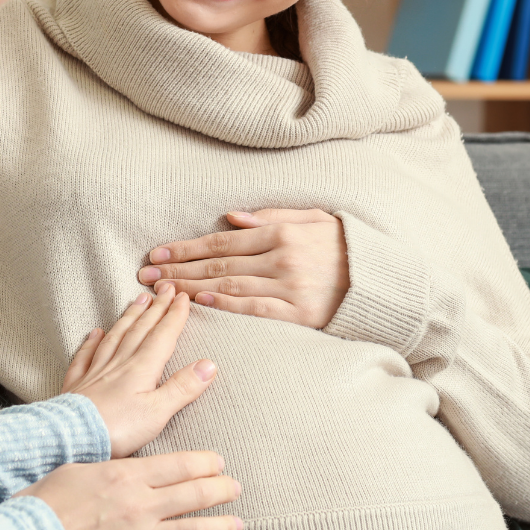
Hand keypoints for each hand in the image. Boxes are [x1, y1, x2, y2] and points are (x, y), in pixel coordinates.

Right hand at [15, 451, 241, 529]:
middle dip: (220, 490)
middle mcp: (140, 508)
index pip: (179, 465)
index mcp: (127, 476)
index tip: (219, 462)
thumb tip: (133, 467)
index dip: (204, 462)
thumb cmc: (49, 500)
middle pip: (192, 495)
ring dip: (220, 527)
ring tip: (237, 524)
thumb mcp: (82, 469)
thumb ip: (114, 468)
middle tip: (236, 487)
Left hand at [63, 285, 216, 457]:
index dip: (174, 316)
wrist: (72, 438)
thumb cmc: (117, 429)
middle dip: (155, 308)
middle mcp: (119, 363)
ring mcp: (96, 372)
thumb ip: (182, 388)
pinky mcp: (77, 385)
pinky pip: (85, 356)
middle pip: (140, 330)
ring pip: (115, 336)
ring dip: (129, 317)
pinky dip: (91, 342)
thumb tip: (209, 364)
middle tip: (165, 289)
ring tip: (138, 300)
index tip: (183, 296)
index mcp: (141, 369)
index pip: (162, 336)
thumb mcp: (158, 412)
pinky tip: (94, 332)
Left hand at [137, 208, 349, 327]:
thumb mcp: (312, 218)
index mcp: (280, 233)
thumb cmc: (344, 245)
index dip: (185, 247)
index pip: (220, 241)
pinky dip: (225, 305)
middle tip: (145, 273)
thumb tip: (231, 216)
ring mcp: (289, 287)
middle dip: (177, 268)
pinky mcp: (299, 314)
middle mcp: (280, 258)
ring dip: (190, 288)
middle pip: (217, 265)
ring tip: (161, 290)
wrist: (384, 280)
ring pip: (229, 287)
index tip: (157, 251)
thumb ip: (271, 215)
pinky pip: (255, 309)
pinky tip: (200, 302)